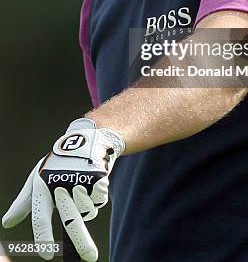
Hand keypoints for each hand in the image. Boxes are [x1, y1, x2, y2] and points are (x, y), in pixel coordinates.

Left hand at [2, 118, 124, 260]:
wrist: (87, 139)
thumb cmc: (58, 163)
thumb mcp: (37, 178)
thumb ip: (24, 202)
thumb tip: (7, 223)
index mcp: (43, 185)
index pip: (40, 215)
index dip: (43, 235)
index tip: (46, 255)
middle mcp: (62, 184)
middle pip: (71, 220)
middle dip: (82, 242)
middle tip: (91, 258)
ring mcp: (81, 181)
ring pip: (87, 212)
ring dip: (86, 207)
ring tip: (81, 187)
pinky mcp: (98, 178)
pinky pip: (98, 201)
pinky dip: (96, 197)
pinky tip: (92, 182)